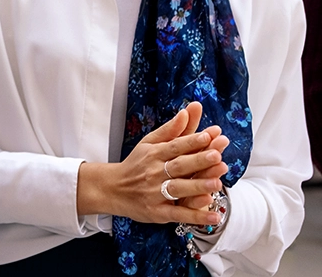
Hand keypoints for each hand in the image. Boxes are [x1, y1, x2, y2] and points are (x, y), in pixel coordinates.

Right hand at [77, 102, 224, 225]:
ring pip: (178, 189)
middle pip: (178, 166)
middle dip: (198, 161)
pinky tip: (213, 217)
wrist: (113, 189)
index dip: (191, 141)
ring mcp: (155, 193)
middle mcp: (154, 172)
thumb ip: (170, 130)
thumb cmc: (136, 164)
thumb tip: (186, 112)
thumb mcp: (149, 144)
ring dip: (197, 187)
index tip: (208, 135)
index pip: (175, 146)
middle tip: (217, 156)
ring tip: (216, 183)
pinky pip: (179, 214)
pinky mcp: (158, 212)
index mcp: (153, 154)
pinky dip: (196, 217)